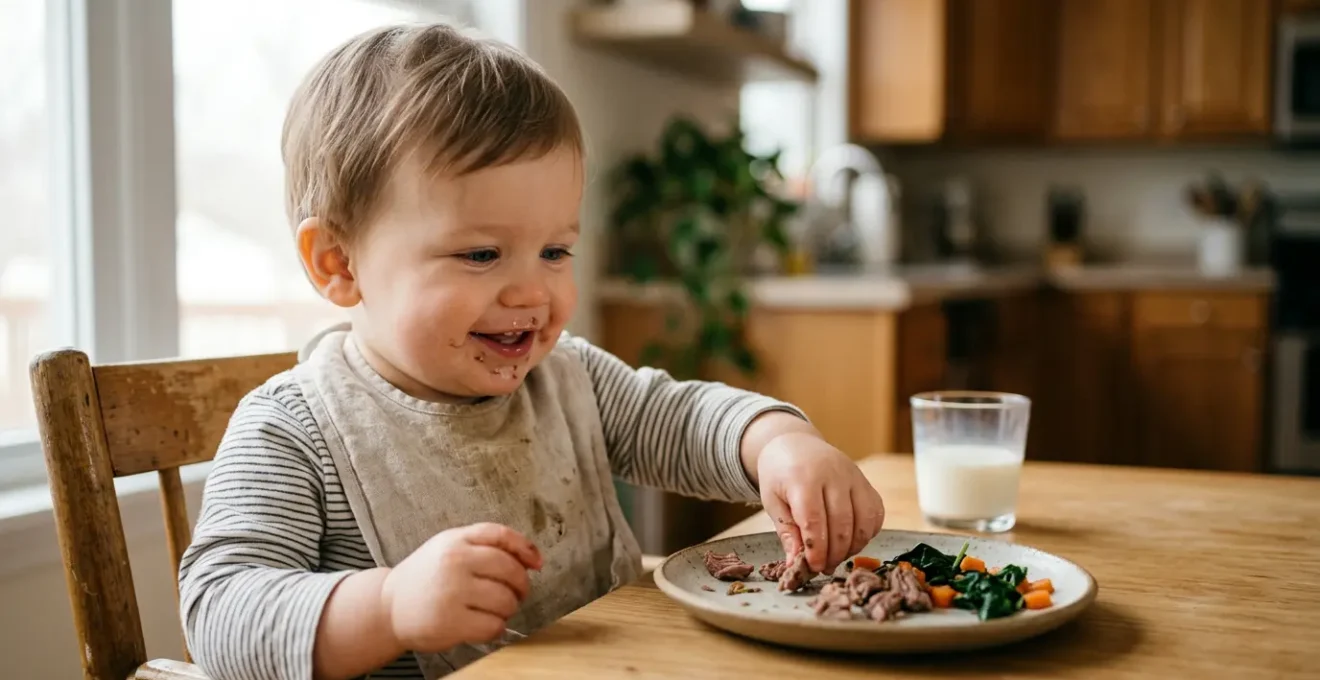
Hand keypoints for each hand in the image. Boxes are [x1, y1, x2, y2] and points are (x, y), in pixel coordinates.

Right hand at [380, 523, 542, 652]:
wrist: (390, 606)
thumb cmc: (427, 577)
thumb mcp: (450, 546)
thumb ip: (487, 544)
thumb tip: (534, 558)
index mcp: (456, 541)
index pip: (502, 536)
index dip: (526, 549)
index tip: (537, 564)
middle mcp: (454, 563)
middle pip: (510, 570)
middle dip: (520, 586)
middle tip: (515, 593)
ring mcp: (452, 592)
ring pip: (505, 600)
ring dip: (508, 609)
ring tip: (494, 609)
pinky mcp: (450, 622)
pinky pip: (493, 626)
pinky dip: (496, 628)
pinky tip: (483, 624)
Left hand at [757, 432, 884, 573]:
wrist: (796, 444)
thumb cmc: (780, 475)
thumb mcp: (773, 501)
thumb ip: (787, 532)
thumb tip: (796, 564)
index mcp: (803, 478)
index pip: (814, 520)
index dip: (817, 549)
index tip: (813, 566)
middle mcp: (833, 474)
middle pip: (842, 523)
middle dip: (834, 552)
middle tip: (824, 567)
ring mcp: (853, 476)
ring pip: (864, 520)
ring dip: (853, 546)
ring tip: (836, 556)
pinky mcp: (866, 481)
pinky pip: (875, 513)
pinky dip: (868, 533)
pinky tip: (852, 540)